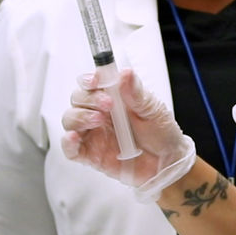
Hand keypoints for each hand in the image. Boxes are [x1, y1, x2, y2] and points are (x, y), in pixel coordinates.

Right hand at [62, 68, 195, 201]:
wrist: (168, 162)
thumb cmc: (161, 132)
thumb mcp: (153, 110)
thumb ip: (136, 93)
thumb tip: (125, 73)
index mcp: (113, 98)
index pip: (92, 83)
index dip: (90, 79)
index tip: (96, 81)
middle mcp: (99, 113)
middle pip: (78, 99)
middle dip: (88, 98)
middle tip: (107, 104)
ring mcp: (93, 134)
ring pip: (70, 120)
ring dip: (79, 116)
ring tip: (98, 120)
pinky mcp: (90, 154)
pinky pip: (71, 149)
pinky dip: (67, 143)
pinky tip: (73, 137)